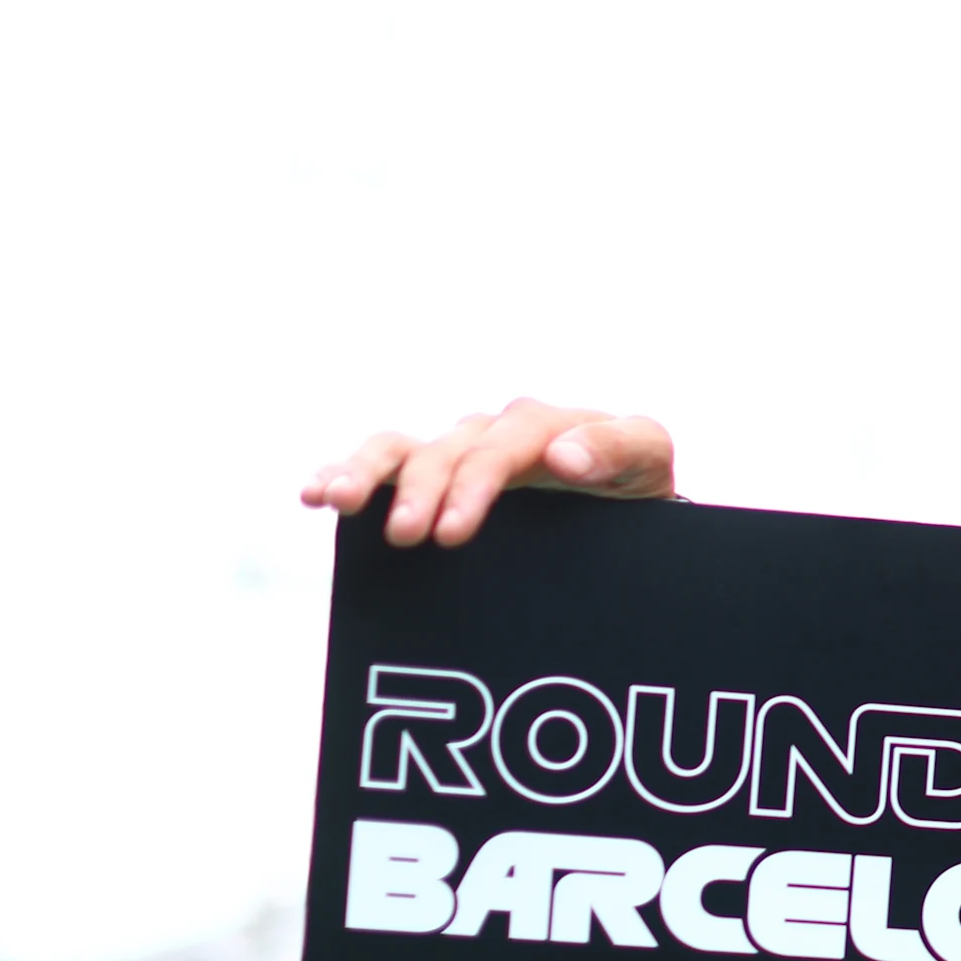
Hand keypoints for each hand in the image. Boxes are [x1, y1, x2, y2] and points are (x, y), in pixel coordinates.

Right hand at [301, 399, 675, 547]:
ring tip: (334, 501)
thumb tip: (562, 458)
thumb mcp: (646, 460)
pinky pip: (382, 466)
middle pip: (447, 448)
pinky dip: (344, 473)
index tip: (454, 529)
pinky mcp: (434, 477)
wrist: (620, 502)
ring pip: (401, 449)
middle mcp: (492, 432)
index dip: (478, 482)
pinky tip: (314, 493)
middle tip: (407, 536)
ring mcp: (458, 453)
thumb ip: (618, 449)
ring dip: (364, 473)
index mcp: (546, 425)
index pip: (506, 443)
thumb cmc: (633, 479)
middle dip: (421, 489)